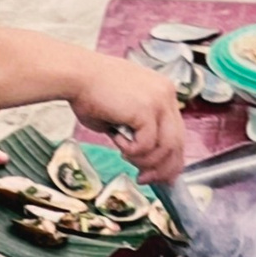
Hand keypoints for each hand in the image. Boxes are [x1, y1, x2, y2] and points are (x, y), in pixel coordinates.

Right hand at [72, 54, 184, 183]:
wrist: (77, 76)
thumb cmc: (90, 92)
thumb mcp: (123, 112)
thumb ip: (137, 129)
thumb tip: (140, 154)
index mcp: (163, 91)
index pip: (178, 131)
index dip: (171, 157)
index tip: (161, 174)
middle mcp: (166, 94)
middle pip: (178, 142)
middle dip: (163, 168)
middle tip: (146, 180)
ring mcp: (159, 101)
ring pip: (166, 147)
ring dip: (146, 162)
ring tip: (126, 159)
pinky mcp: (146, 110)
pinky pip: (147, 145)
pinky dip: (132, 151)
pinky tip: (118, 142)